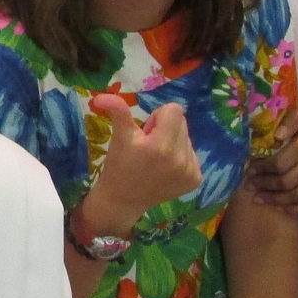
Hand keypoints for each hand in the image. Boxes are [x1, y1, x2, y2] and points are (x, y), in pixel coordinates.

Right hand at [77, 96, 201, 236]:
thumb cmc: (119, 165)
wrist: (123, 200)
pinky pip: (192, 154)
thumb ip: (117, 111)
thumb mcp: (119, 136)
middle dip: (165, 128)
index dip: (157, 117)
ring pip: (187, 138)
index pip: (174, 110)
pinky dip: (179, 157)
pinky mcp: (196, 180)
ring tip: (156, 159)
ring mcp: (190, 172)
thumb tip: (101, 96)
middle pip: (182, 122)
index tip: (146, 133)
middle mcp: (180, 159)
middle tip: (149, 146)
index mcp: (161, 146)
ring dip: (172, 142)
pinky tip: (165, 169)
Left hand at [248, 103, 297, 213]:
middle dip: (264, 185)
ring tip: (258, 199)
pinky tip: (279, 207)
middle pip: (286, 181)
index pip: (281, 163)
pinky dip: (295, 208)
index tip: (249, 170)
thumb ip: (290, 121)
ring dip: (275, 200)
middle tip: (249, 186)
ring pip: (297, 196)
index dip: (263, 169)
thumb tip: (276, 136)